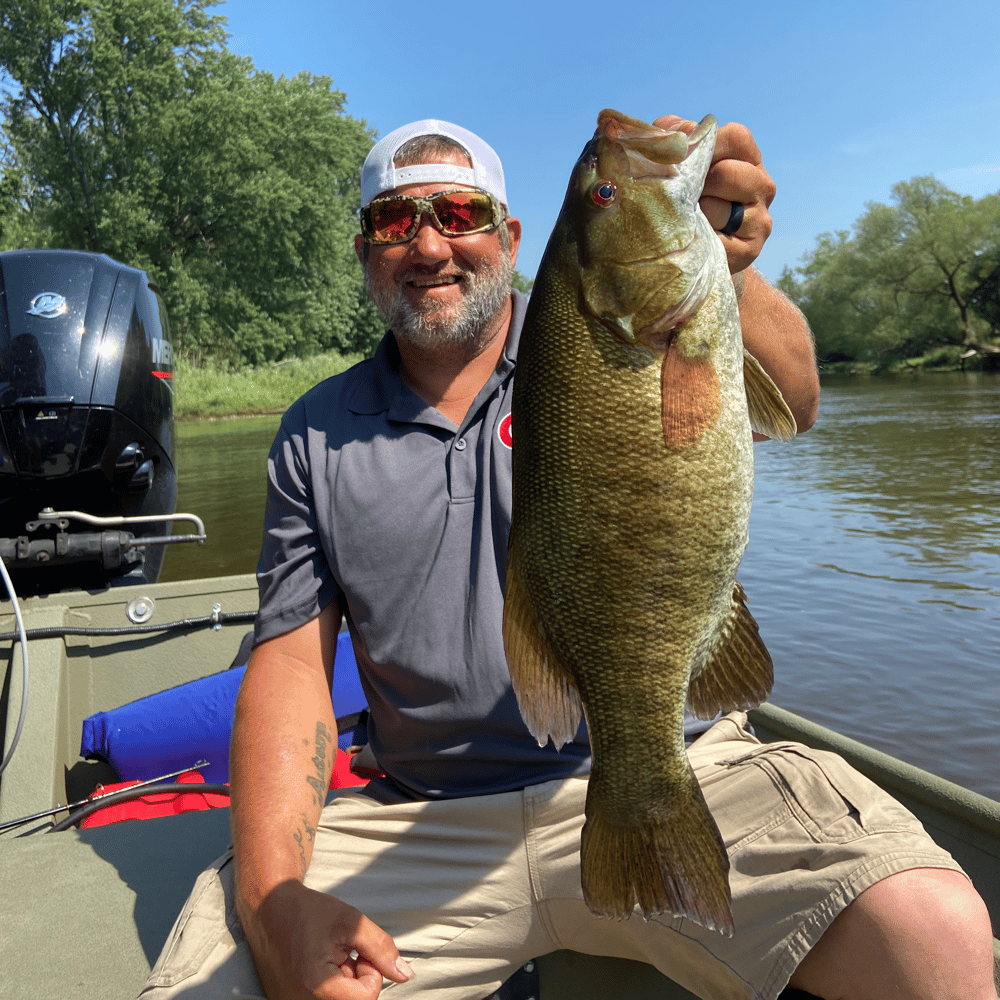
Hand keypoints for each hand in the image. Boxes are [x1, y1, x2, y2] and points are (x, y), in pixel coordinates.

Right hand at [239, 880, 413, 999]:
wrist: (269, 908)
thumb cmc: (309, 912)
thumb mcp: (352, 923)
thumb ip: (381, 949)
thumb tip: (405, 975)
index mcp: (316, 985)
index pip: (367, 997)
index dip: (372, 971)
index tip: (359, 950)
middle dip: (358, 977)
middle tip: (345, 951)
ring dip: (345, 981)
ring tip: (331, 956)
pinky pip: (323, 999)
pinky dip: (330, 984)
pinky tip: (320, 964)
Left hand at [654, 115, 775, 274]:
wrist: (688, 252)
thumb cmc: (680, 199)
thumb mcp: (675, 163)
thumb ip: (672, 136)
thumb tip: (674, 129)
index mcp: (748, 159)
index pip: (736, 137)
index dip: (705, 147)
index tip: (683, 162)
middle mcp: (763, 185)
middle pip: (726, 174)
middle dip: (695, 186)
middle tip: (682, 198)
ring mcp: (760, 219)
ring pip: (719, 210)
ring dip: (694, 215)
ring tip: (686, 220)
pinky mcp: (751, 251)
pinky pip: (716, 241)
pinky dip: (697, 241)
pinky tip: (692, 241)